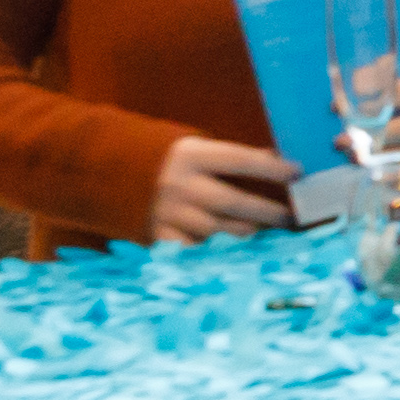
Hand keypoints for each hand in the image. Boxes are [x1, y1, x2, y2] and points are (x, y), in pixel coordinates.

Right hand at [145, 135, 304, 241]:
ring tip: (269, 235)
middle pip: (234, 203)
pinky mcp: (158, 237)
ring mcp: (168, 214)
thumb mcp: (190, 145)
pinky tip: (237, 254)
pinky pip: (197, 249)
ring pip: (220, 231)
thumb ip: (227, 155)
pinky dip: (218, 252)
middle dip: (268, 212)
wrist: (102, 171)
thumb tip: (273, 157)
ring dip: (248, 235)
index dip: (272, 168)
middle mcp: (180, 185)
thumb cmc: (159, 157)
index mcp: (189, 155)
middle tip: (291, 218)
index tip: (298, 173)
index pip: (241, 161)